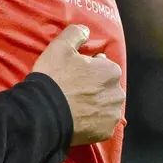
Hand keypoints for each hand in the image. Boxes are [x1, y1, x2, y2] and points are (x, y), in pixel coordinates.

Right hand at [32, 25, 124, 145]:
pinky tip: (77, 118)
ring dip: (95, 104)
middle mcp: (118, 92)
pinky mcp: (105, 132)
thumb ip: (75, 33)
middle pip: (106, 86)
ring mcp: (113, 114)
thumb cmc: (54, 78)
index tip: (72, 73)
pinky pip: (100, 124)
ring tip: (74, 106)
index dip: (86, 68)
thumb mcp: (59, 47)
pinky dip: (91, 121)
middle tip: (72, 90)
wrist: (44, 113)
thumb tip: (85, 30)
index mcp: (111, 70)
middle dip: (94, 87)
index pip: (102, 65)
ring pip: (105, 105)